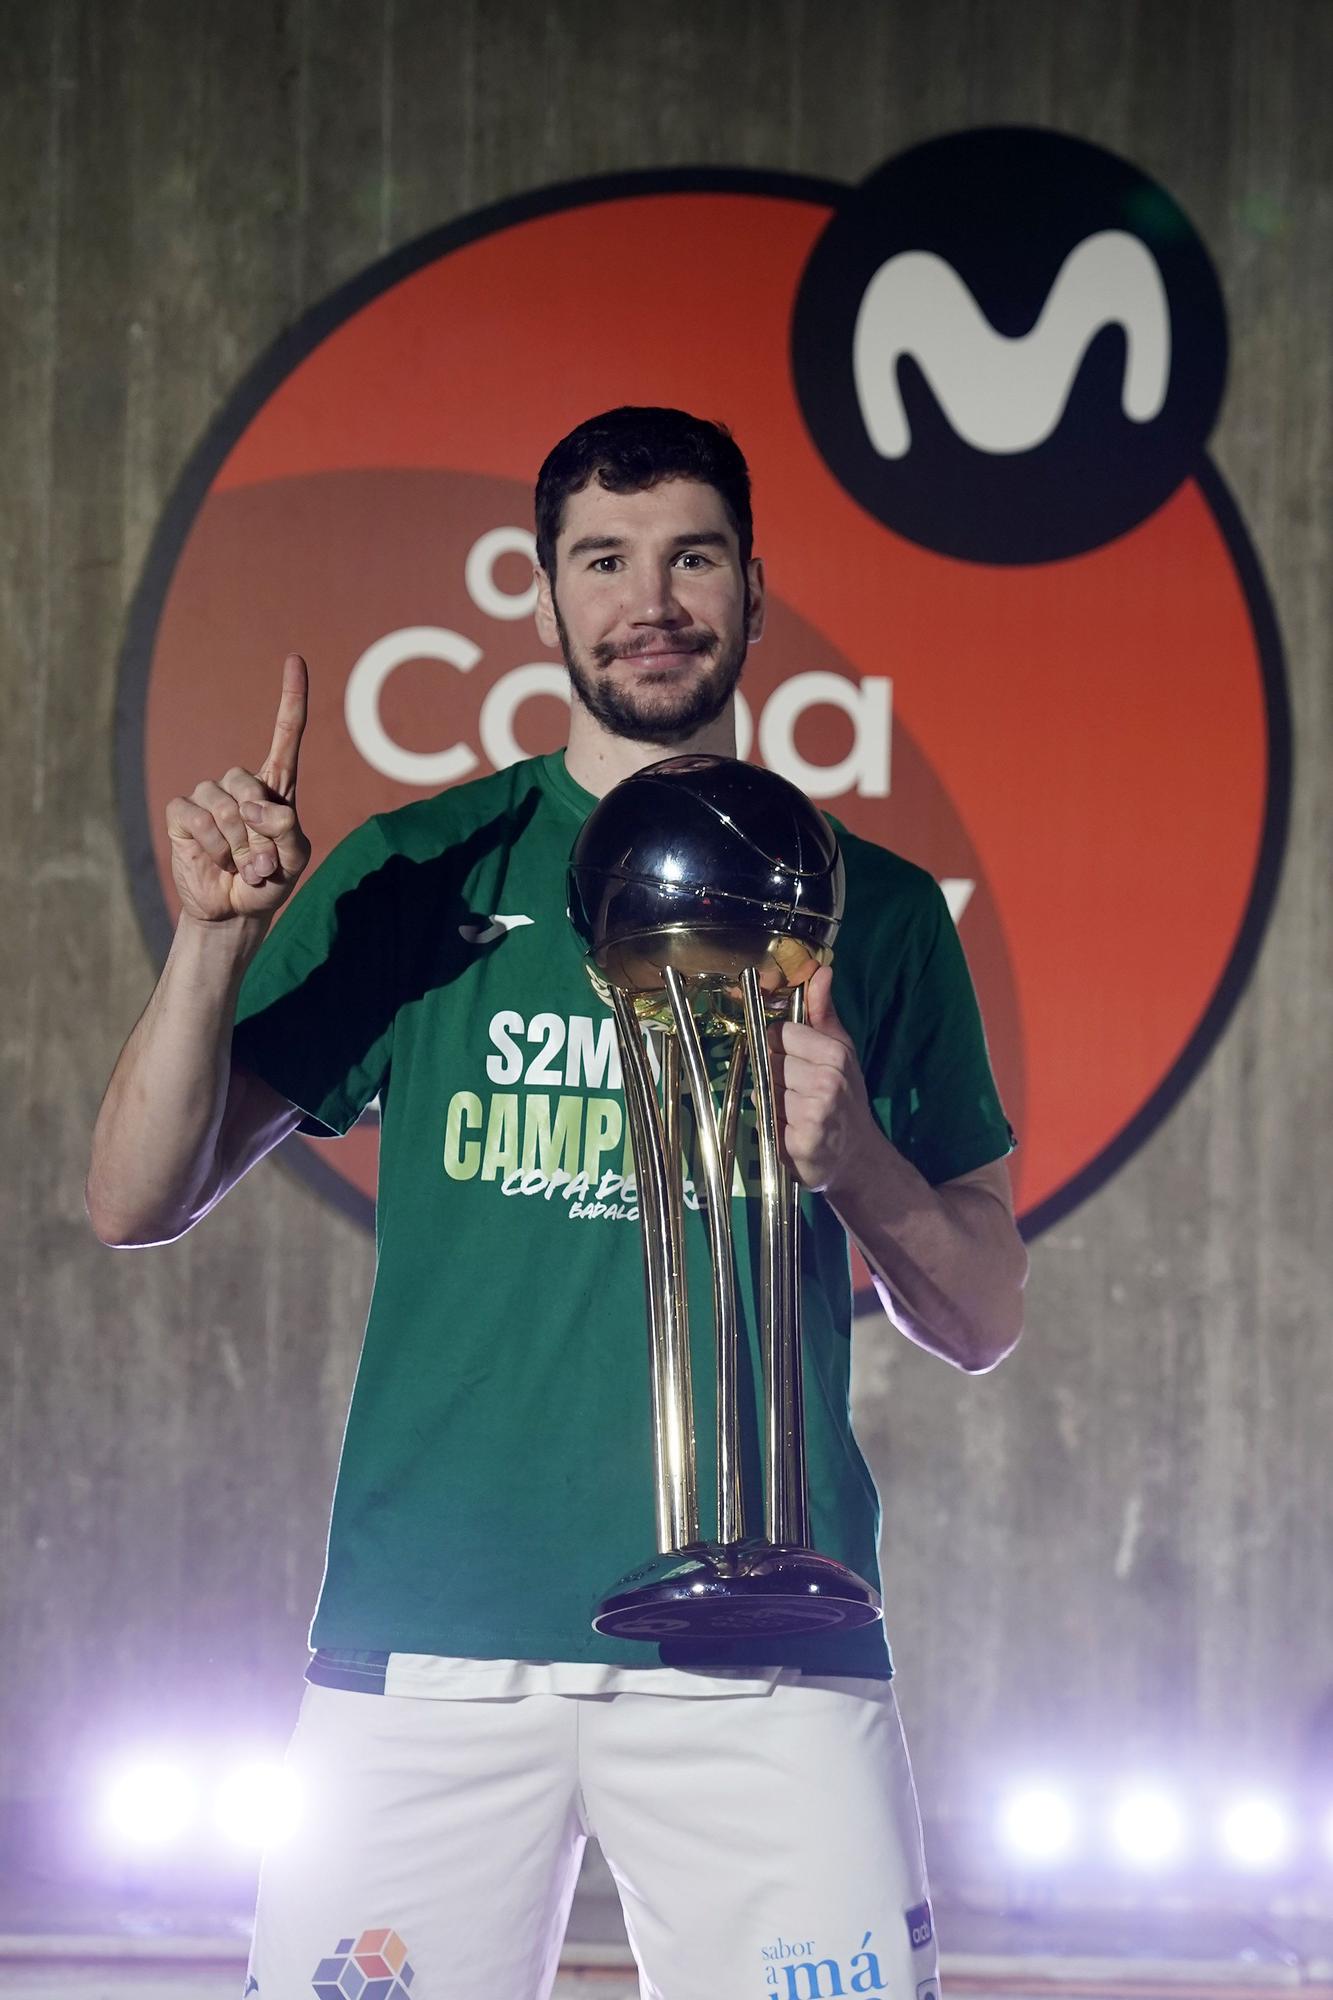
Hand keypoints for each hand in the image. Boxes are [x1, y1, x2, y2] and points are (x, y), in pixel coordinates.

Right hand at [164, 655, 311, 925]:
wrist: (234, 910)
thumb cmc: (269, 881)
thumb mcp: (294, 860)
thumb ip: (287, 831)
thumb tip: (255, 807)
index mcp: (277, 788)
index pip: (286, 735)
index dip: (291, 698)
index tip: (295, 659)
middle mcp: (242, 785)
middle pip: (248, 782)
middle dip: (257, 828)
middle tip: (262, 860)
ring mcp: (210, 796)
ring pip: (222, 802)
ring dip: (235, 842)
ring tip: (241, 865)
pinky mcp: (183, 813)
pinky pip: (195, 814)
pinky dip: (210, 842)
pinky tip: (215, 859)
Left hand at [769, 965, 875, 1195]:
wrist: (857, 1157)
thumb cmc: (846, 1098)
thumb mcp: (841, 1051)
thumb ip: (824, 1012)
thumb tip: (821, 970)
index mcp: (835, 1054)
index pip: (779, 1034)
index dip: (782, 1047)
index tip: (799, 1062)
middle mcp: (826, 1082)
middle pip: (769, 1062)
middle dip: (778, 1076)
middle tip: (801, 1091)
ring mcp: (812, 1114)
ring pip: (764, 1090)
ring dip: (773, 1101)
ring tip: (796, 1111)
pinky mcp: (798, 1143)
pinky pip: (764, 1120)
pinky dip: (772, 1125)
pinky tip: (791, 1130)